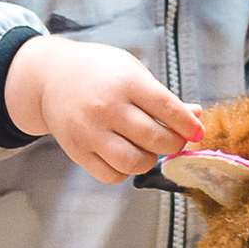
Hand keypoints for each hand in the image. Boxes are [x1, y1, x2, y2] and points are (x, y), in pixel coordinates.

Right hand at [3, 36, 204, 180]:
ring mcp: (90, 131)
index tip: (198, 133)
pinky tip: (125, 156)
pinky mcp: (77, 151)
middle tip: (172, 140)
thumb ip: (163, 97)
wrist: (50, 77)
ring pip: (134, 163)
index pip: (167, 108)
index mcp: (125, 81)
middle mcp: (106, 107)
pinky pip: (111, 175)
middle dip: (173, 144)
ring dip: (150, 161)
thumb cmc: (99, 72)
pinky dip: (125, 171)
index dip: (188, 125)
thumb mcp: (132, 72)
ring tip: (147, 149)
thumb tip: (195, 116)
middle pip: (154, 139)